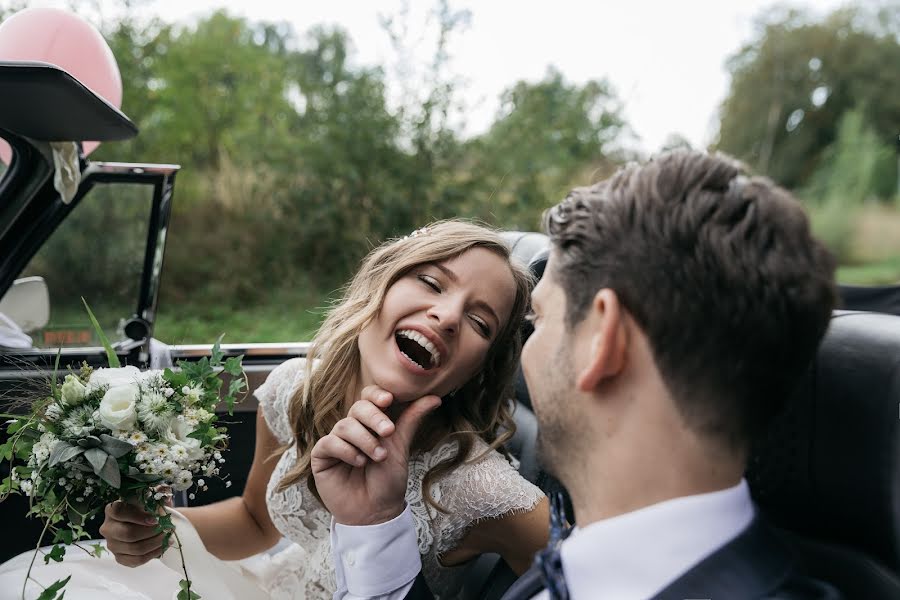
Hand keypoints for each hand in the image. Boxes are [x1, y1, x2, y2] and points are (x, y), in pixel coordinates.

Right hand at [99, 498, 167, 566]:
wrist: (149, 521)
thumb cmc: (148, 507)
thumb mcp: (153, 496)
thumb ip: (159, 492)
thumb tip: (165, 496)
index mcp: (112, 509)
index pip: (119, 512)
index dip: (138, 516)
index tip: (155, 519)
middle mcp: (108, 528)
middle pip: (128, 534)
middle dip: (151, 532)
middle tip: (167, 529)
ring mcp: (112, 544)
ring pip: (134, 548)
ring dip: (155, 543)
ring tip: (168, 537)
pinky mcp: (119, 558)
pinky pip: (136, 560)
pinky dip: (152, 554)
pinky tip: (163, 547)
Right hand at [311, 385, 439, 525]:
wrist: (375, 512)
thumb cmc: (388, 480)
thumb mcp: (401, 447)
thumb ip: (412, 420)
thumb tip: (435, 397)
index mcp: (371, 423)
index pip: (369, 397)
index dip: (376, 394)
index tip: (389, 399)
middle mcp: (352, 429)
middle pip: (358, 407)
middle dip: (374, 417)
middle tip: (388, 432)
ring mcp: (336, 441)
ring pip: (345, 425)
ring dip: (365, 440)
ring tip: (378, 458)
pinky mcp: (322, 456)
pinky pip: (329, 442)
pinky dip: (346, 451)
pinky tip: (359, 463)